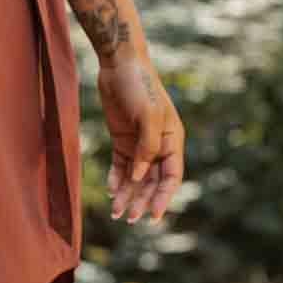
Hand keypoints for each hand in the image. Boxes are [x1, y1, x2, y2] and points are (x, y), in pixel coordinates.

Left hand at [97, 52, 184, 224]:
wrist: (119, 64)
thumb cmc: (139, 86)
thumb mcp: (148, 117)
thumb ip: (146, 148)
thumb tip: (139, 177)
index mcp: (172, 140)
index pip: (171, 176)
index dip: (164, 198)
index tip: (153, 216)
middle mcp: (158, 145)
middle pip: (152, 181)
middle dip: (142, 201)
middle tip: (128, 218)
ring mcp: (139, 143)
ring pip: (135, 177)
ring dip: (127, 195)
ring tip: (116, 213)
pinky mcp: (122, 139)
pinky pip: (120, 166)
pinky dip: (116, 179)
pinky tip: (111, 191)